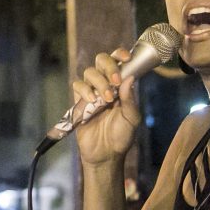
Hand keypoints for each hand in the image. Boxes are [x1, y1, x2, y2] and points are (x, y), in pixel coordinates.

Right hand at [72, 48, 139, 164]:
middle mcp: (106, 84)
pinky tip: (92, 101)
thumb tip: (130, 78)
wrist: (105, 155)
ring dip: (99, 82)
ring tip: (106, 99)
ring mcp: (92, 92)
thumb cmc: (121, 137)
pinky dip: (85, 90)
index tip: (127, 58)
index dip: (120, 55)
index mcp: (121, 85)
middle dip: (109, 66)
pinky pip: (78, 85)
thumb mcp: (131, 119)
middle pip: (101, 60)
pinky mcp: (79, 101)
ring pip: (89, 72)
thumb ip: (130, 99)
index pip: (119, 61)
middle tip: (115, 80)